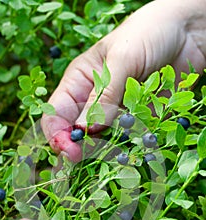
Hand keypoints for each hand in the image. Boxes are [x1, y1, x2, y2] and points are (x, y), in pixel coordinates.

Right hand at [41, 0, 205, 161]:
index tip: (69, 150)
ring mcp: (115, 113)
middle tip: (82, 160)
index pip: (56, 114)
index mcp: (79, 82)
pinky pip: (126, 141)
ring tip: (105, 161)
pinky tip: (126, 156)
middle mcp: (93, 101)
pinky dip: (125, 150)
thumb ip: (104, 95)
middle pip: (75, 133)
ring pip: (100, 142)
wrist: (188, 32)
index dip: (57, 135)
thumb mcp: (122, 59)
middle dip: (76, 149)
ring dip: (101, 154)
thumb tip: (84, 129)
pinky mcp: (136, 122)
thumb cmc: (148, 33)